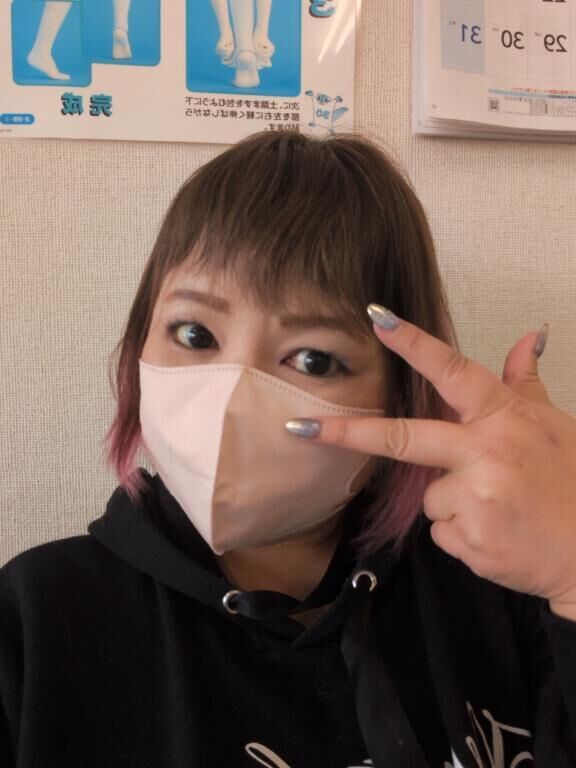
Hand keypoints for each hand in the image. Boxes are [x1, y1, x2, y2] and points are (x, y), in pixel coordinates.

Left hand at [286, 305, 575, 618]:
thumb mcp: (556, 426)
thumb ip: (526, 384)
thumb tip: (529, 335)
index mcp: (504, 419)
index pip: (453, 371)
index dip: (413, 343)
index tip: (376, 318)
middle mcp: (485, 453)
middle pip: (402, 438)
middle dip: (346, 433)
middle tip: (299, 427)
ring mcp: (475, 498)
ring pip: (427, 493)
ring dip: (450, 499)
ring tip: (496, 506)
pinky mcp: (468, 538)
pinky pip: (440, 529)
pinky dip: (460, 530)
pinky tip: (494, 531)